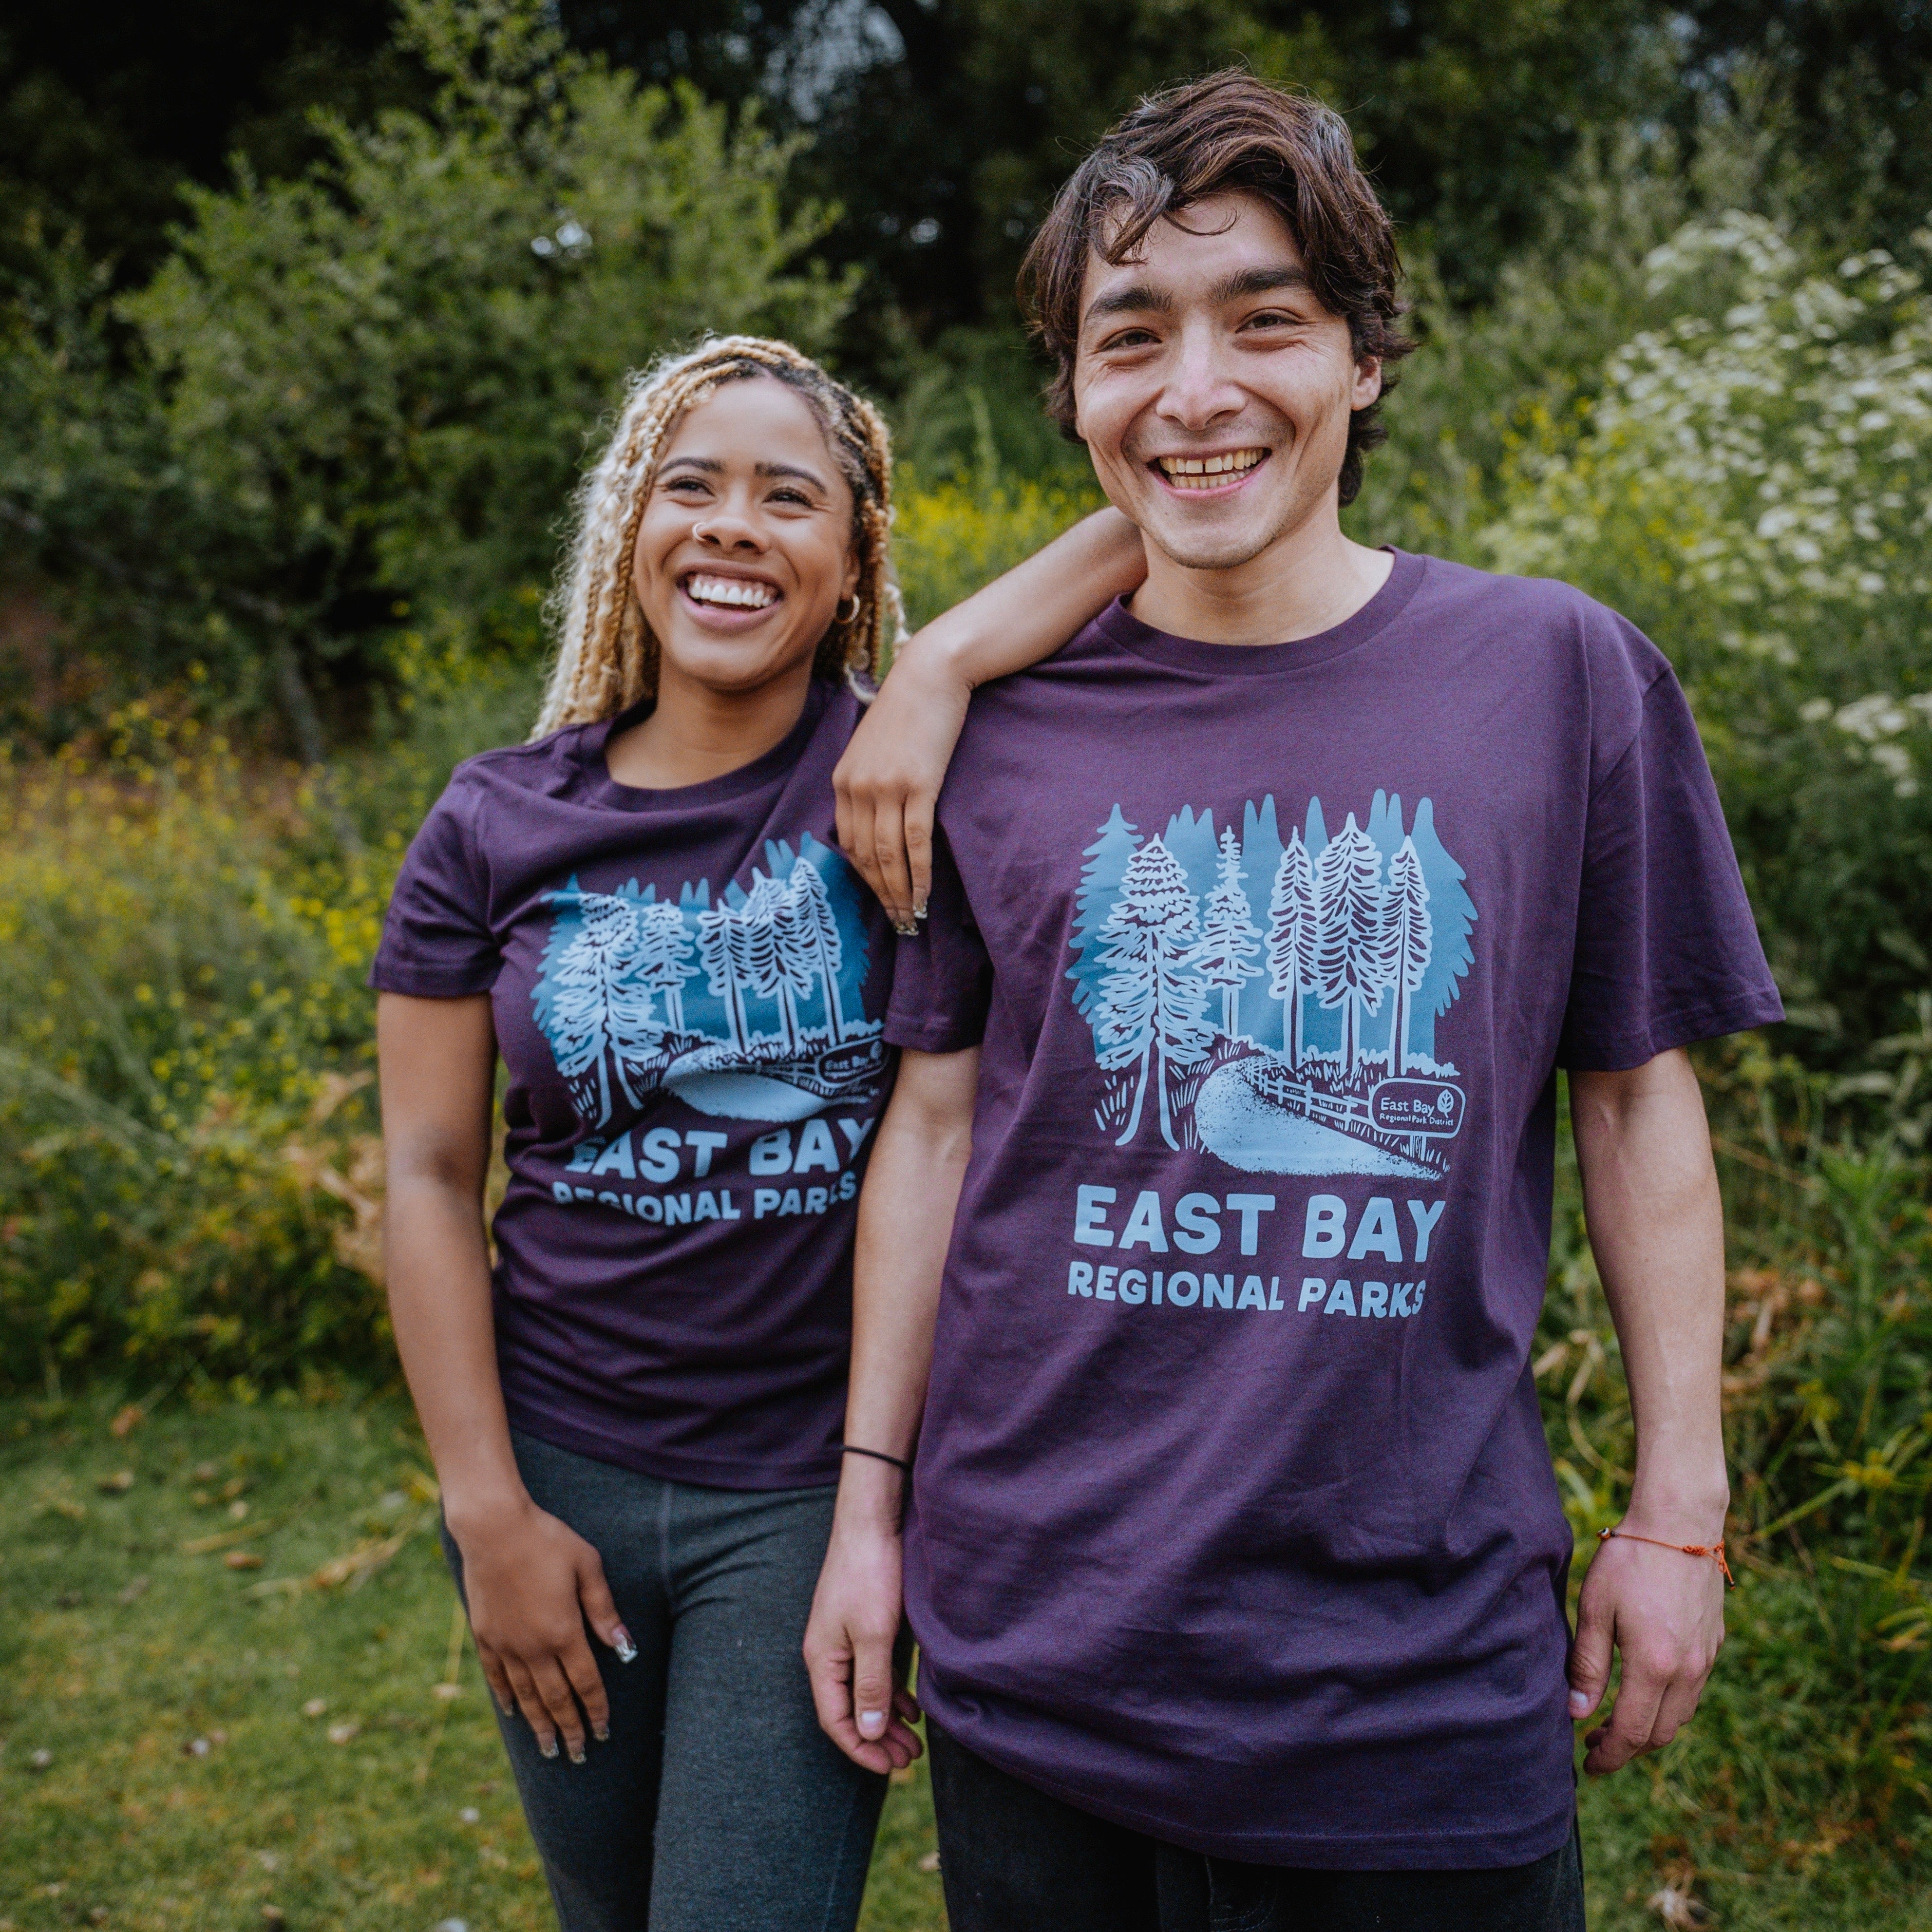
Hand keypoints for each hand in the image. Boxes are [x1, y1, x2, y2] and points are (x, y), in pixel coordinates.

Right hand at [452, 1494, 629, 1763]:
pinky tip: (513, 1713)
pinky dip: (506, 1698)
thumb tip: (624, 1645)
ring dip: (539, 1724)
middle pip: (556, 1699)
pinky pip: (497, 1676)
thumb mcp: (587, 1565)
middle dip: (570, 1729)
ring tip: (548, 1749)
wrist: (494, 1529)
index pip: (586, 1683)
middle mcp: (534, 1647)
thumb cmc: (547, 1540)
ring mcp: (506, 1644)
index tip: (604, 1731)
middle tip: (578, 1755)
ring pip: (526, 1696)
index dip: (596, 1710)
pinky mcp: (485, 1636)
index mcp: (564, 1631)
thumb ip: (603, 1608)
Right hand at [804, 1518, 922, 1773]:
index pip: (835, 1721)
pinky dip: (892, 1692)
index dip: (861, 1749)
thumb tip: (868, 1733)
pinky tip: (912, 1706)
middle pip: (849, 1711)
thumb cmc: (870, 1574)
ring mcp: (844, 1639)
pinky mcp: (862, 1626)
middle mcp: (829, 1653)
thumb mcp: (874, 1635)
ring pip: (864, 1693)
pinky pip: (874, 1672)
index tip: (890, 1769)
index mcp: (822, 1659)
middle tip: (909, 1760)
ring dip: (888, 1719)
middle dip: (878, 1740)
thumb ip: (871, 1686)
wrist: (872, 1521)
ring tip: (916, 1743)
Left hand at [833, 646, 971, 931]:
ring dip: (900, 892)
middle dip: (881, 894)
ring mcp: (886, 787)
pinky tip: (924, 896)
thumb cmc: (907, 712)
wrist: (930, 676)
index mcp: (842, 781)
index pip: (848, 844)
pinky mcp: (918, 785)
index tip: (880, 899)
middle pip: (865, 856)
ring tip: (911, 918)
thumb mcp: (873, 749)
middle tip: (898, 922)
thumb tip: (878, 824)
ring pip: (888, 855)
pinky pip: (915, 842)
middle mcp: (858, 787)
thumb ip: (868, 784)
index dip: (864, 878)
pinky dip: (919, 874)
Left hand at [1567, 1528, 1725, 1774]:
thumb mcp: (1595, 1608)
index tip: (1587, 1766)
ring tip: (1613, 1721)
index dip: (1609, 1756)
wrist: (1680, 1524)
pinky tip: (1643, 1691)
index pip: (1632, 1733)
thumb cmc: (1629, 1561)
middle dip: (1626, 1748)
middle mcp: (1688, 1671)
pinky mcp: (1714, 1644)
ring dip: (1648, 1729)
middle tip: (1594, 1745)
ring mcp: (1706, 1659)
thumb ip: (1587, 1664)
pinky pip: (1692, 1692)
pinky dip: (1667, 1705)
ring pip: (1679, 1716)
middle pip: (1659, 1733)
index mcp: (1655, 1666)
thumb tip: (1577, 1714)